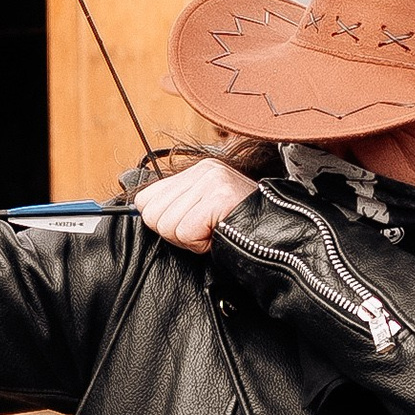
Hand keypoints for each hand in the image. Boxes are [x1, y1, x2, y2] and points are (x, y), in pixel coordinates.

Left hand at [134, 158, 257, 256]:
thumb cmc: (236, 230)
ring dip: (189, 239)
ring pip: (166, 226)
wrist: (273, 238)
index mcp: (199, 170)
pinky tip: (218, 235)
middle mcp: (204, 170)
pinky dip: (199, 244)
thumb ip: (174, 205)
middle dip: (175, 232)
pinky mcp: (218, 198)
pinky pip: (184, 233)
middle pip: (152, 214)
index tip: (191, 225)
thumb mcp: (201, 210)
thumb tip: (141, 210)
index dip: (164, 221)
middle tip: (204, 231)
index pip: (146, 199)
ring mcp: (212, 182)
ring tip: (213, 232)